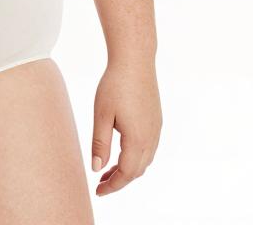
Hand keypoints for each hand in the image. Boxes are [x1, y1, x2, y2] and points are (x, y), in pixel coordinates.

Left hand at [90, 56, 161, 197]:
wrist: (135, 60)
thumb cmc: (115, 85)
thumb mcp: (102, 115)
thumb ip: (99, 144)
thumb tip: (96, 168)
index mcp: (137, 139)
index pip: (126, 173)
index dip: (113, 185)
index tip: (98, 191)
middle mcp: (151, 137)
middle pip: (137, 170)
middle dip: (119, 179)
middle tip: (100, 182)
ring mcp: (156, 128)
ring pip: (144, 160)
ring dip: (128, 168)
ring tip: (108, 168)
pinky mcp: (156, 119)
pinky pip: (148, 147)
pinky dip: (135, 156)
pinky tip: (122, 150)